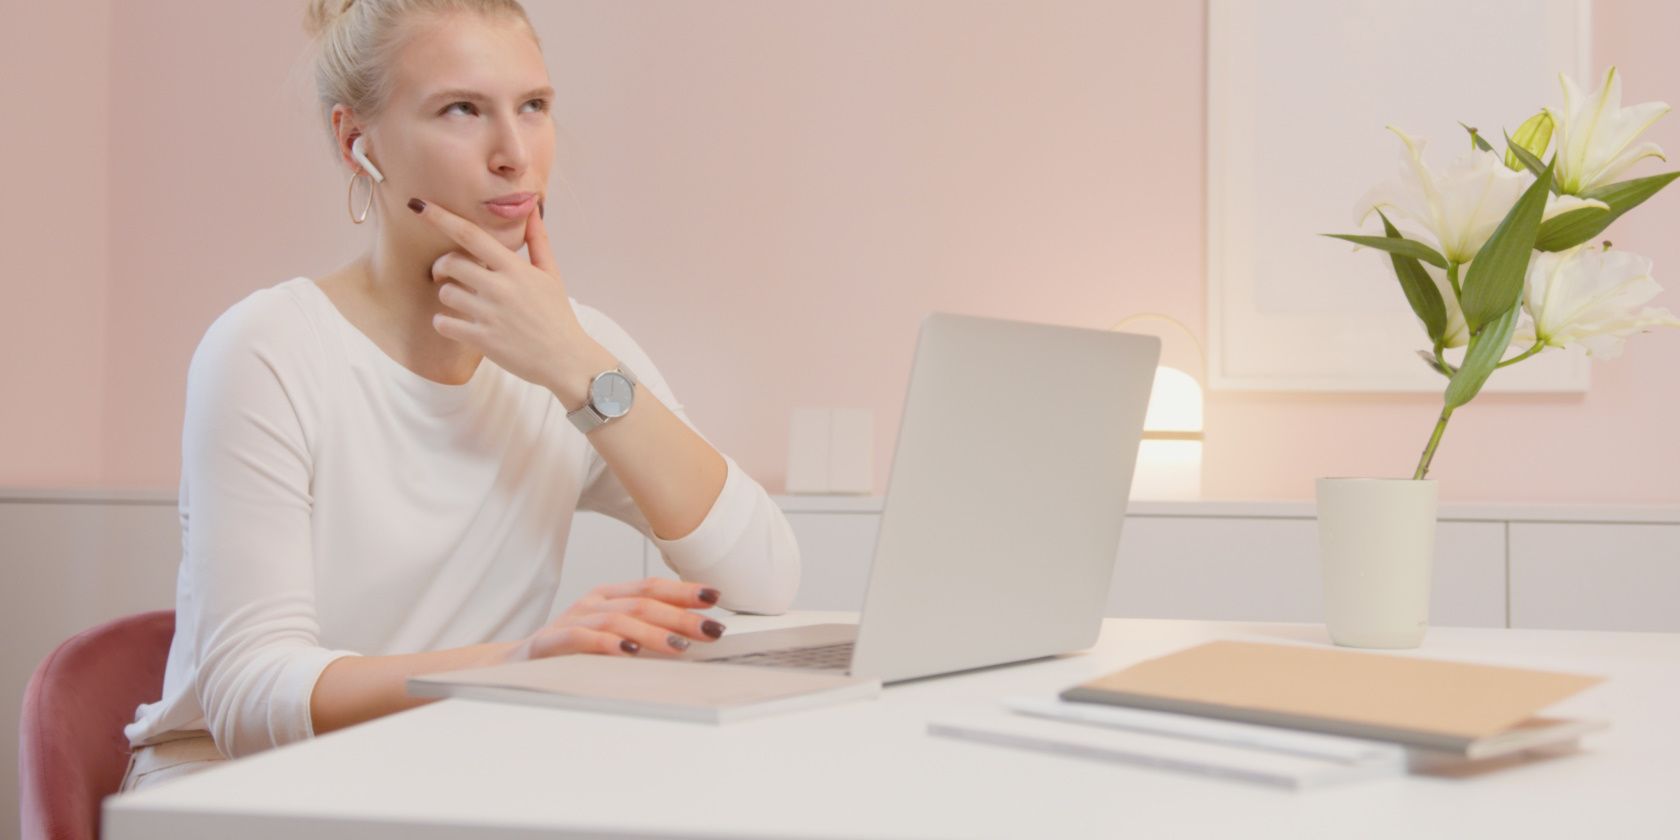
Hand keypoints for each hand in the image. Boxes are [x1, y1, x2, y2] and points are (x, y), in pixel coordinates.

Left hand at [407, 196, 617, 408]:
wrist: (566, 359)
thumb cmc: (557, 315)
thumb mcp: (551, 275)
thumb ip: (538, 241)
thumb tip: (532, 210)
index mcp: (515, 268)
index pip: (471, 235)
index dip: (441, 217)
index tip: (419, 205)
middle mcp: (500, 288)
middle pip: (450, 262)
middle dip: (441, 265)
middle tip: (445, 273)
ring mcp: (490, 314)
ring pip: (446, 293)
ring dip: (447, 295)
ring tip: (462, 303)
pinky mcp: (483, 340)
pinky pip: (444, 324)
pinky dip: (443, 322)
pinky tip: (454, 324)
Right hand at [505, 578, 727, 660]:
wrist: (515, 664)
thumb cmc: (570, 650)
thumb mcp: (610, 635)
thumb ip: (643, 632)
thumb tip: (691, 637)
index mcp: (609, 597)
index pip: (651, 587)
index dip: (684, 590)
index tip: (715, 596)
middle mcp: (593, 602)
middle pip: (642, 602)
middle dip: (681, 615)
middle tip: (710, 629)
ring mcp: (572, 619)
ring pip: (619, 620)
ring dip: (654, 632)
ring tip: (681, 645)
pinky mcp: (552, 642)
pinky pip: (583, 639)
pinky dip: (608, 644)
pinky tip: (629, 652)